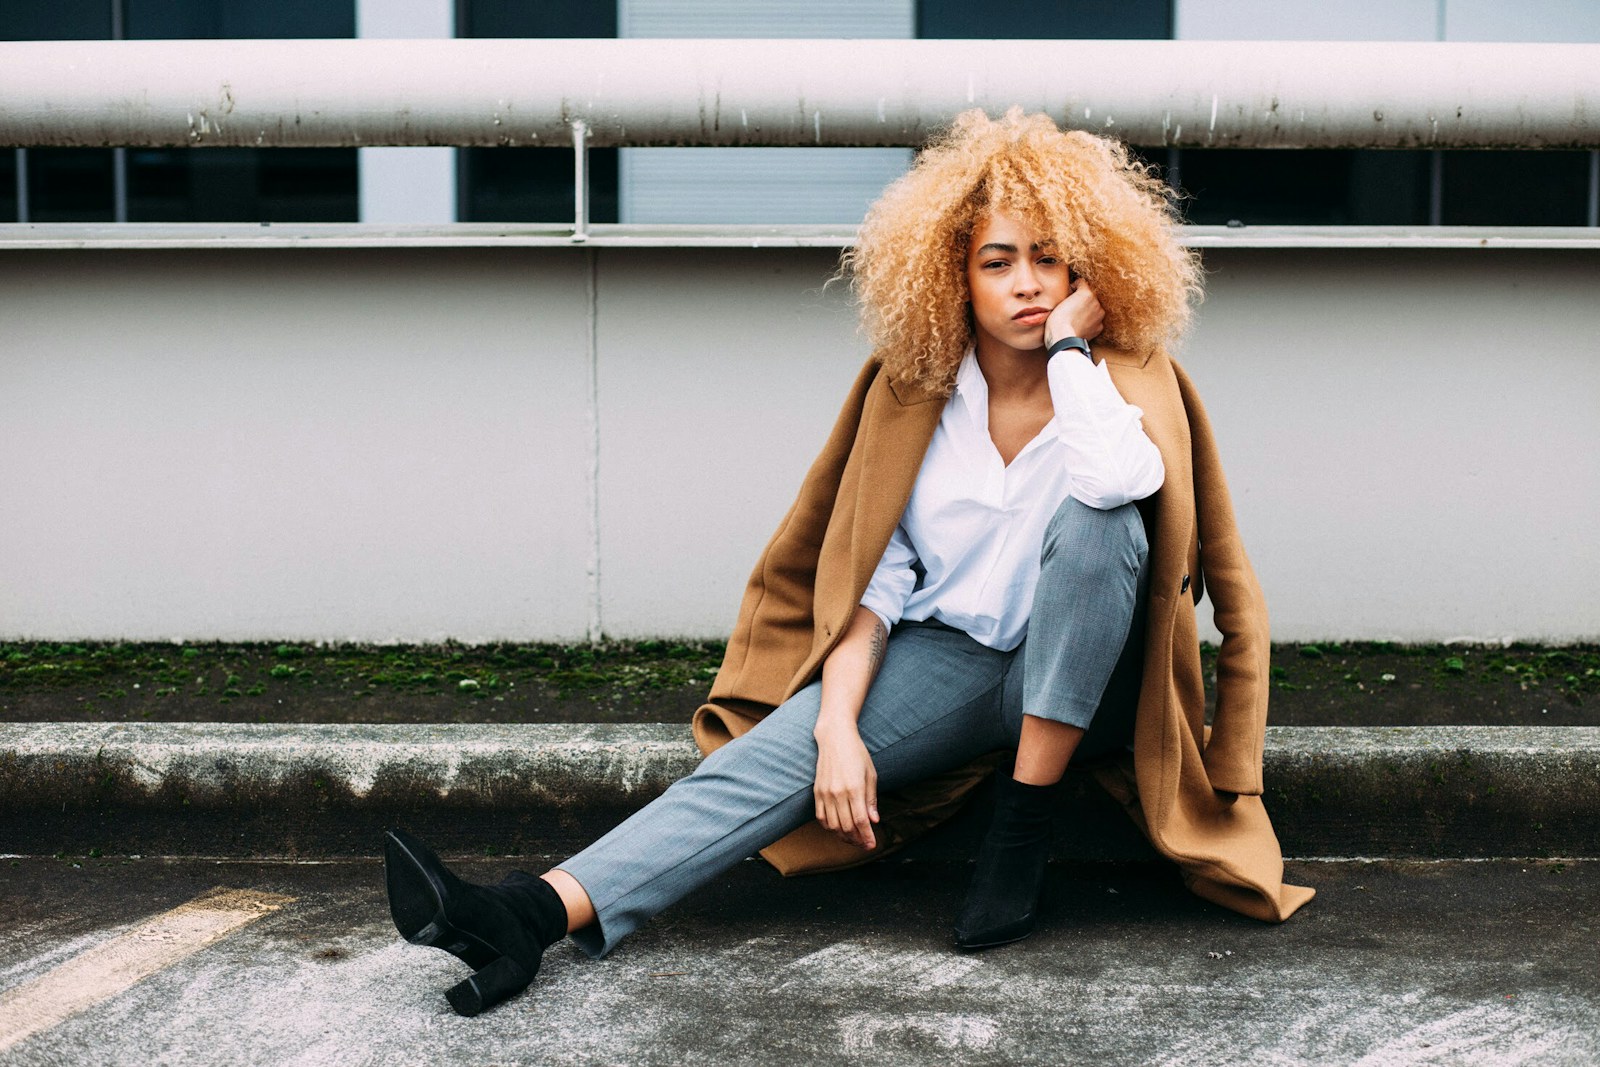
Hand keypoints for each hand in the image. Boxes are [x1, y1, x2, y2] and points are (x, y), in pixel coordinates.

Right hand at [813, 721, 879, 848]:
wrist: (835, 738)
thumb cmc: (857, 754)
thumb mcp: (870, 774)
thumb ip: (871, 799)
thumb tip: (874, 820)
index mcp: (855, 788)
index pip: (861, 821)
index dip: (867, 836)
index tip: (872, 845)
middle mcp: (838, 793)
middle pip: (847, 827)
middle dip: (857, 840)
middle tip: (865, 844)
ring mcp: (825, 793)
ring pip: (833, 825)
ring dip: (843, 836)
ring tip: (853, 838)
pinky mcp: (817, 792)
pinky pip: (821, 817)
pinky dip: (829, 827)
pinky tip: (838, 828)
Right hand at [1043, 279, 1104, 349]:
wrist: (1063, 340)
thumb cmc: (1057, 321)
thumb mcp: (1060, 301)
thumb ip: (1071, 294)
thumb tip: (1072, 293)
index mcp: (1087, 293)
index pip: (1081, 283)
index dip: (1072, 288)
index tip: (1067, 295)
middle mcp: (1097, 302)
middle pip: (1089, 296)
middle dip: (1081, 299)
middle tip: (1071, 307)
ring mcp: (1099, 315)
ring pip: (1093, 308)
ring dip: (1086, 310)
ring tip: (1075, 318)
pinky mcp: (1099, 327)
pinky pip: (1094, 320)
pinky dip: (1089, 321)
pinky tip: (1079, 325)